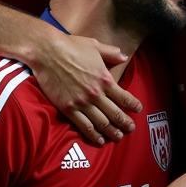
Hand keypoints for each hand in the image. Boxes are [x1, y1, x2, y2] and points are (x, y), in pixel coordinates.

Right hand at [31, 30, 141, 144]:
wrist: (47, 52)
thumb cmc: (71, 46)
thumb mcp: (95, 46)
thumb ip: (111, 53)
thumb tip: (124, 56)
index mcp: (105, 79)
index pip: (124, 97)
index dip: (133, 105)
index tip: (138, 109)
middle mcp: (96, 93)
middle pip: (115, 113)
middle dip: (125, 123)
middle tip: (131, 129)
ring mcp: (82, 102)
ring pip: (102, 123)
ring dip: (112, 132)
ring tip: (118, 137)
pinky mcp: (68, 108)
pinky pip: (84, 125)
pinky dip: (93, 135)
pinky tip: (99, 140)